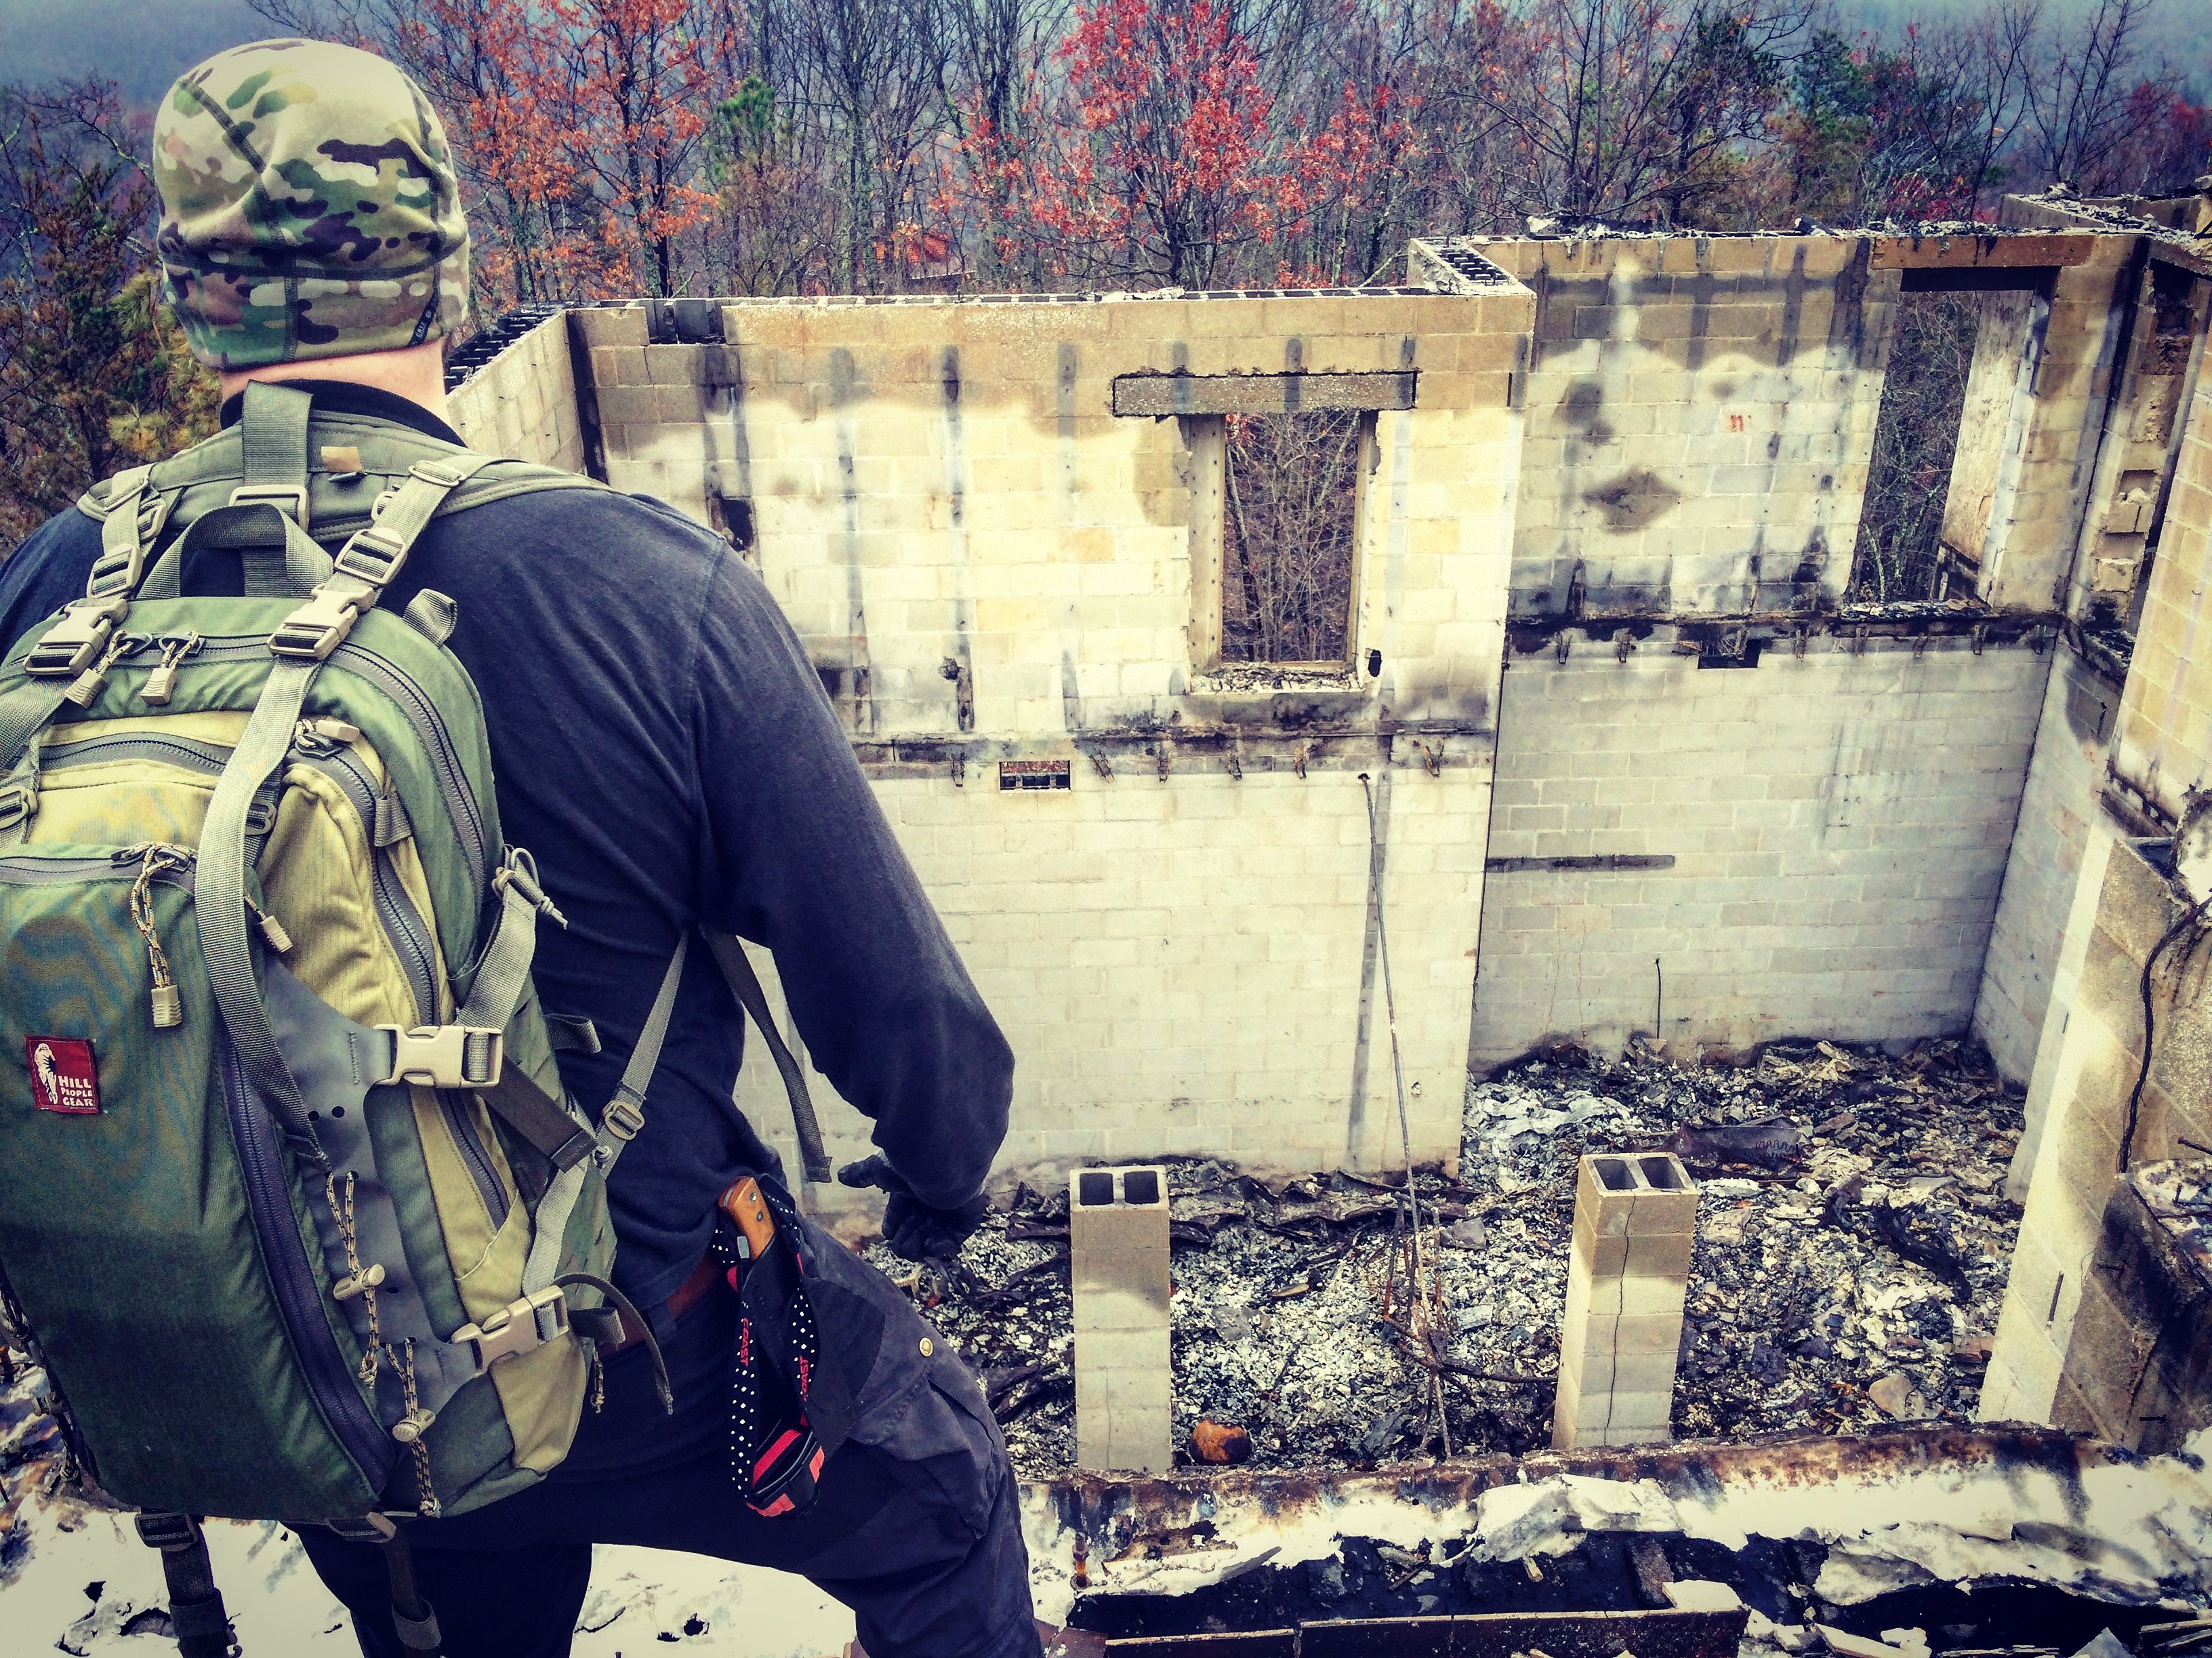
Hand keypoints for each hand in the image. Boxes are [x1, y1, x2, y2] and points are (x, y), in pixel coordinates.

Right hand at [837, 1154, 988, 1260]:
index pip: (900, 1210)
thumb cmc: (911, 1163)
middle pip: (915, 1226)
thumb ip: (862, 1173)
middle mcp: (932, 1195)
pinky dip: (941, 1245)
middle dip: (905, 1237)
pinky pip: (956, 1237)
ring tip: (912, 1246)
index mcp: (913, 1185)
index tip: (888, 1234)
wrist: (945, 1162)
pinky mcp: (968, 1215)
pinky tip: (930, 1245)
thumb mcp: (879, 1168)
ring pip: (932, 1234)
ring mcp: (951, 1206)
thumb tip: (840, 1175)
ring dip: (919, 1243)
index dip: (893, 1224)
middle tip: (899, 1245)